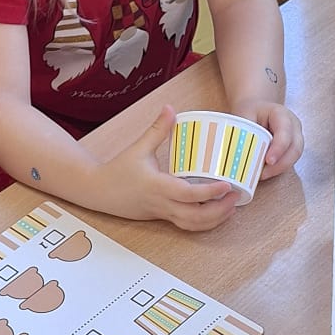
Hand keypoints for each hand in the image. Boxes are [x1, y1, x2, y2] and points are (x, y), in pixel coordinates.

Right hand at [95, 107, 241, 231]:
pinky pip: (186, 226)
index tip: (228, 186)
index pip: (189, 195)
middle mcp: (162, 204)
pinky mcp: (162, 218)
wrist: (98, 191)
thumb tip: (170, 108)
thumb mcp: (138, 148)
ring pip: (193, 226)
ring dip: (214, 220)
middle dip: (220, 210)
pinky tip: (214, 213)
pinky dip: (203, 223)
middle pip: (196, 217)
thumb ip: (157, 130)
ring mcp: (162, 214)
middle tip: (236, 196)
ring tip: (231, 207)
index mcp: (158, 186)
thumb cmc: (117, 171)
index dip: (210, 193)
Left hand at [237, 100, 303, 178]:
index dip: (279, 147)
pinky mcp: (292, 148)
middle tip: (263, 174)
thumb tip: (238, 154)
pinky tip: (264, 172)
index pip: (285, 130)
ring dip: (279, 168)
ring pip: (294, 157)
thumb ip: (243, 132)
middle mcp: (293, 125)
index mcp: (281, 114)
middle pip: (295, 147)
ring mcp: (295, 137)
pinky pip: (289, 161)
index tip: (268, 161)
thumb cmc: (250, 112)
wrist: (257, 109)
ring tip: (261, 175)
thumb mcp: (243, 116)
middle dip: (281, 164)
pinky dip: (278, 169)